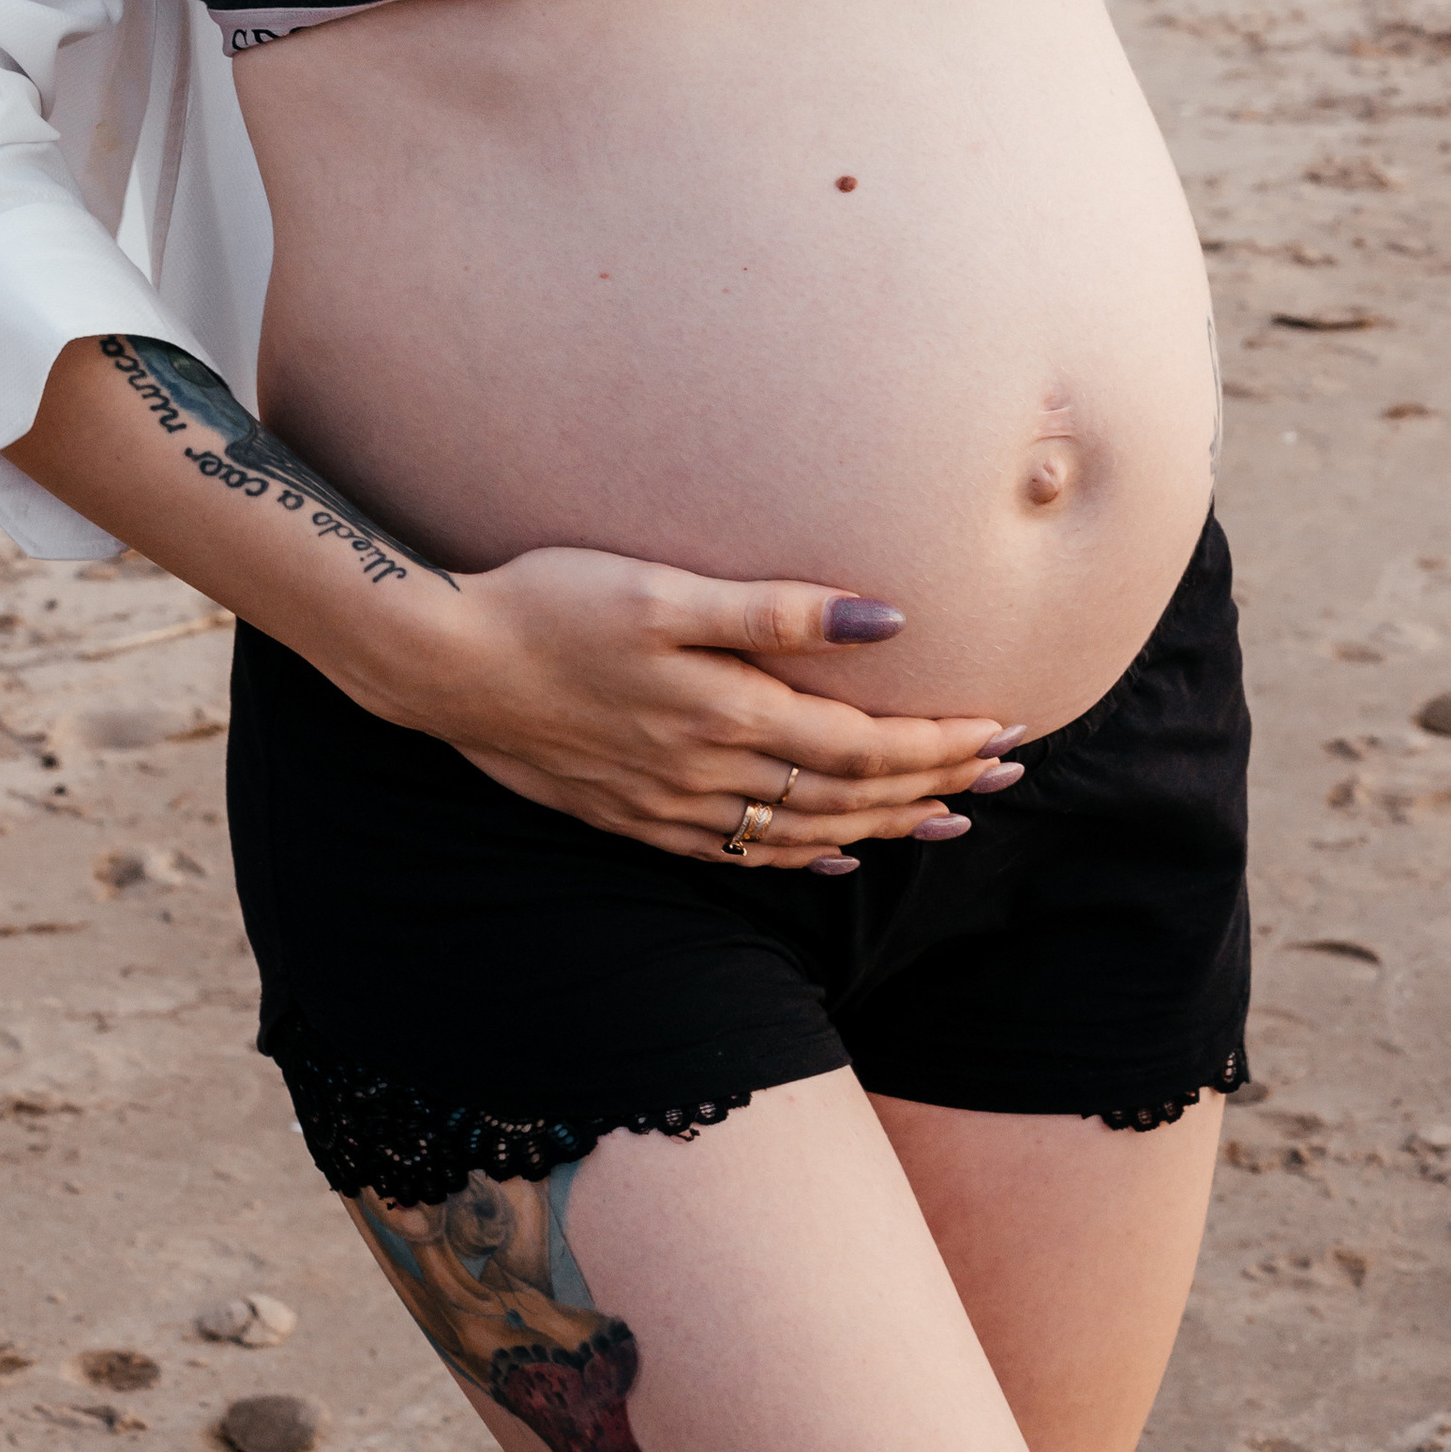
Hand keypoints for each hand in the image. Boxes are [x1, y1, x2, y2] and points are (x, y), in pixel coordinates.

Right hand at [405, 542, 1020, 866]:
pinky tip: (832, 856)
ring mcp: (669, 805)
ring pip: (803, 834)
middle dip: (935, 787)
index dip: (940, 743)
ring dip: (884, 827)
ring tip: (948, 820)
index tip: (1004, 732)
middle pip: (848, 796)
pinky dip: (800, 859)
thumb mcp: (664, 591)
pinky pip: (740, 856)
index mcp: (727, 712)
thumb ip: (777, 611)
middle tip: (1007, 778)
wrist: (443, 663)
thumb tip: (887, 621)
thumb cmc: (551, 602)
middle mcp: (708, 773)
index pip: (864, 744)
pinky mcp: (634, 817)